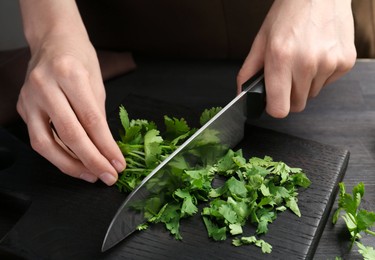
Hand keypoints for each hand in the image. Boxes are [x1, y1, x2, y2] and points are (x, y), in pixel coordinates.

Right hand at [17, 33, 124, 184]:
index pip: (91, 120)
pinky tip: (74, 163)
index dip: (106, 147)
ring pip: (45, 143)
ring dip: (70, 166)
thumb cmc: (79, 58)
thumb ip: (98, 117)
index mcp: (69, 74)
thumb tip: (106, 149)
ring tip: (91, 175)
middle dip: (91, 161)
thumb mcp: (96, 84)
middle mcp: (45, 86)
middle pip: (69, 135)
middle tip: (107, 176)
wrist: (53, 40)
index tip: (118, 163)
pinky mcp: (22, 107)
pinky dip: (57, 154)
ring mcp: (29, 97)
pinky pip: (39, 138)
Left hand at [237, 0, 355, 117]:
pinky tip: (317, 54)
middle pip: (297, 105)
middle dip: (289, 95)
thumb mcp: (262, 40)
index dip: (274, 107)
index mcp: (281, 58)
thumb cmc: (289, 13)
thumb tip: (242, 93)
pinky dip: (321, 74)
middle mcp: (306, 63)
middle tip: (287, 75)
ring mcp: (329, 63)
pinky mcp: (345, 62)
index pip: (279, 109)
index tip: (273, 100)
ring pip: (312, 94)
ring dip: (306, 83)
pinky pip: (328, 83)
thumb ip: (249, 71)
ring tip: (303, 59)